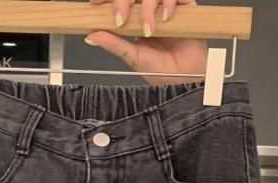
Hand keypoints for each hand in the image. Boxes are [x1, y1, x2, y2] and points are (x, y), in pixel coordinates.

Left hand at [85, 0, 206, 84]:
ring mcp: (167, 8)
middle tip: (121, 18)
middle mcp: (150, 10)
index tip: (95, 3)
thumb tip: (91, 36)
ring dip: (148, 8)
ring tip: (149, 30)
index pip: (122, 0)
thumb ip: (113, 44)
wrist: (184, 80)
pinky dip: (169, 3)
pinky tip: (165, 18)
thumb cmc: (161, 71)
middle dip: (124, 1)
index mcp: (136, 19)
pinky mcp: (185, 8)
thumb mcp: (133, 57)